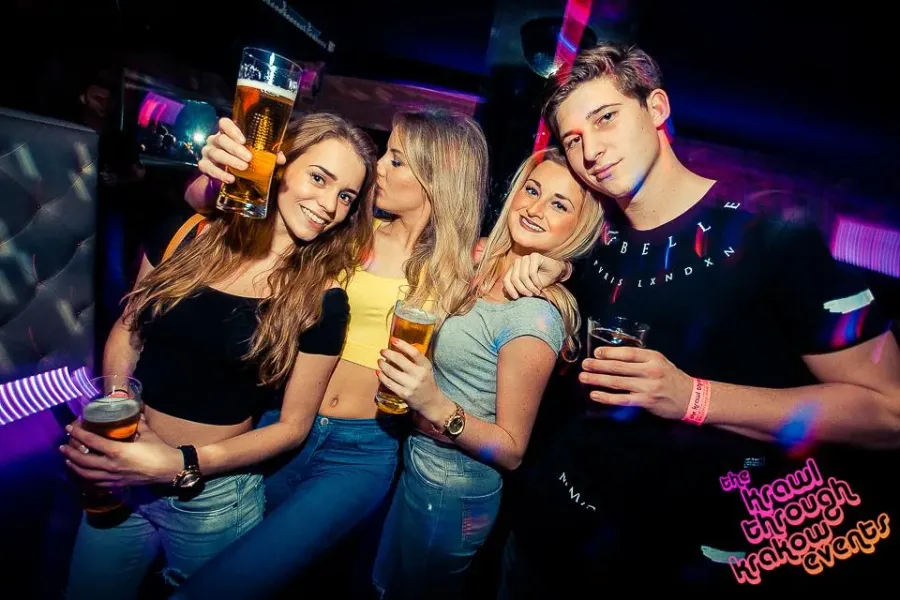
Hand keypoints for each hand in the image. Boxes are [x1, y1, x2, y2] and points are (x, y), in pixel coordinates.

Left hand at [60, 419, 183, 486]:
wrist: (168, 470)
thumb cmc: (159, 450)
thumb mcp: (147, 433)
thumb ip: (138, 424)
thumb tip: (134, 413)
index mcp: (117, 451)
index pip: (91, 441)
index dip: (78, 434)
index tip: (69, 428)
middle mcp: (111, 465)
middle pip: (83, 460)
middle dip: (70, 453)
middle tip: (62, 446)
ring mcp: (112, 477)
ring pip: (86, 473)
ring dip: (74, 466)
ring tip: (67, 460)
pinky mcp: (117, 485)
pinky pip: (96, 482)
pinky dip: (86, 477)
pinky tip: (82, 473)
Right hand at [199, 117, 286, 183]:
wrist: (228, 174)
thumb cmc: (243, 159)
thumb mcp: (256, 154)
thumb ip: (268, 154)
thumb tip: (281, 159)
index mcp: (227, 133)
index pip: (224, 123)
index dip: (232, 129)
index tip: (243, 140)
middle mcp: (215, 139)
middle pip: (221, 139)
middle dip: (235, 148)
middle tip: (249, 158)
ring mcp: (208, 152)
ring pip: (215, 153)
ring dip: (230, 160)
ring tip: (243, 168)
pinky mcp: (204, 165)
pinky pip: (207, 168)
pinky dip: (219, 173)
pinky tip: (230, 179)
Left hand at [377, 338, 452, 421]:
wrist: (431, 401)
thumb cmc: (426, 381)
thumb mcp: (425, 368)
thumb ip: (415, 359)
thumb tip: (397, 347)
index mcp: (425, 366)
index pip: (414, 352)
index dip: (402, 344)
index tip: (393, 339)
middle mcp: (419, 375)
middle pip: (400, 360)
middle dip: (388, 353)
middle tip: (382, 351)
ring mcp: (411, 385)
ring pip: (391, 372)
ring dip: (383, 365)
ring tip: (379, 361)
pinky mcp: (404, 394)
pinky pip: (389, 383)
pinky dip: (382, 377)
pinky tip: (378, 372)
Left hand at [502, 253, 569, 298]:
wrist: (556, 273)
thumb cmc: (541, 281)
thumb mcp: (528, 287)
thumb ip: (518, 289)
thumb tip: (506, 294)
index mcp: (513, 269)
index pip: (506, 279)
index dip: (510, 289)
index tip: (516, 298)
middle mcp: (518, 262)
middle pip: (514, 278)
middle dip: (522, 289)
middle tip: (530, 295)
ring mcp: (526, 258)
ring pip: (523, 276)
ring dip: (530, 287)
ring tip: (536, 292)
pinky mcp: (534, 256)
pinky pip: (532, 272)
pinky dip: (536, 282)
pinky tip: (540, 286)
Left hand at [579, 346, 693, 420]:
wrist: (691, 397)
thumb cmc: (672, 378)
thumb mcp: (660, 362)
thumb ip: (641, 359)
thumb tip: (614, 356)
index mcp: (653, 357)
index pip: (628, 352)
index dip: (610, 352)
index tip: (596, 353)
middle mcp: (650, 370)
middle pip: (619, 366)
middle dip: (598, 365)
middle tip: (584, 364)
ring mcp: (648, 386)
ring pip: (617, 382)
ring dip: (597, 380)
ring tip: (583, 377)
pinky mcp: (646, 401)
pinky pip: (621, 399)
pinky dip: (606, 397)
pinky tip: (595, 395)